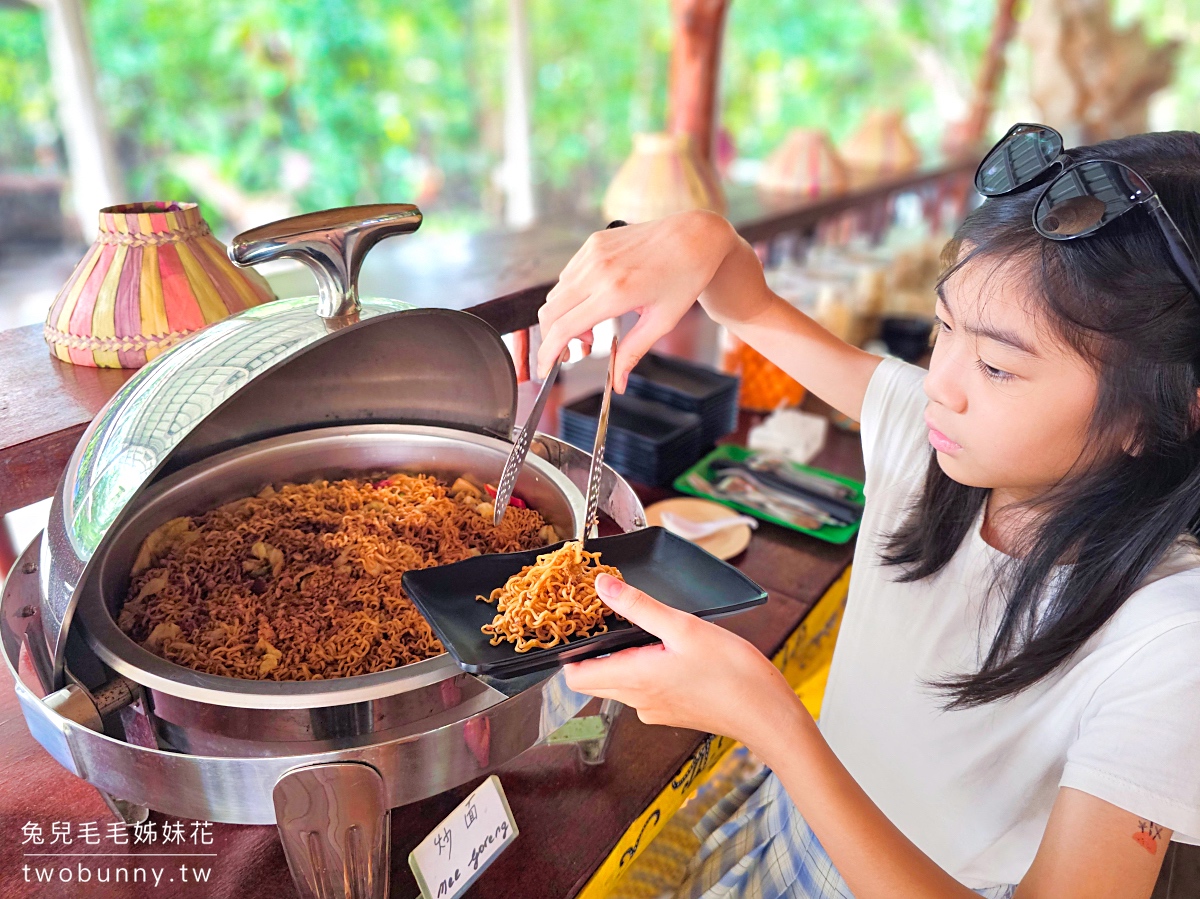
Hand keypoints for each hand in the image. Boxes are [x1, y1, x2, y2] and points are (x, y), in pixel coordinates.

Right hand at [536, 210, 737, 391]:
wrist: (694, 236)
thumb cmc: (684, 278)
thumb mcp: (661, 322)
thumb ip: (632, 353)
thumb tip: (617, 385)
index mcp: (615, 293)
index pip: (564, 328)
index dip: (548, 353)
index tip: (545, 370)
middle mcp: (598, 270)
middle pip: (551, 312)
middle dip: (553, 339)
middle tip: (572, 354)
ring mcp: (593, 253)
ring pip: (557, 295)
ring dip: (564, 318)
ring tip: (592, 331)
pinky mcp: (593, 243)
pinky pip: (568, 276)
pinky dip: (572, 297)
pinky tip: (595, 305)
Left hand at [563, 573, 802, 745]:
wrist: (766, 714)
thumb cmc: (732, 674)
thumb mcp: (684, 627)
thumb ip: (640, 607)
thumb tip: (604, 586)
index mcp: (633, 679)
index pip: (574, 677)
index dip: (569, 651)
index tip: (577, 624)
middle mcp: (638, 700)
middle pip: (594, 679)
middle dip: (593, 651)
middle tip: (606, 618)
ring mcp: (655, 709)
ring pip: (620, 683)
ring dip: (621, 658)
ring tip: (640, 628)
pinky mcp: (672, 711)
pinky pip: (643, 689)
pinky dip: (644, 669)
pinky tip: (668, 650)